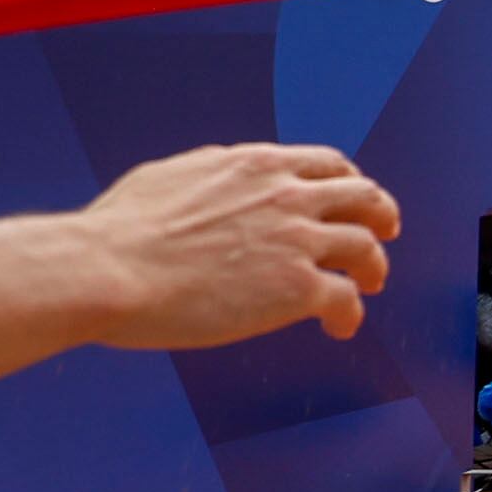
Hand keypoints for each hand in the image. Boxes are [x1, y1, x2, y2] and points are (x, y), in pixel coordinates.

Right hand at [73, 145, 400, 346]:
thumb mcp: (170, 177)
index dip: (348, 183)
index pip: (327, 164)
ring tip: (370, 283)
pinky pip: (347, 300)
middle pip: (364, 197)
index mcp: (257, 165)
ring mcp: (297, 241)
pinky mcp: (296, 288)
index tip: (349, 201)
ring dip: (374, 266)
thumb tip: (215, 180)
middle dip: (379, 215)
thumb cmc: (118, 231)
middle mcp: (287, 195)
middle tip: (384, 233)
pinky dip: (350, 314)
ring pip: (367, 248)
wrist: (107, 269)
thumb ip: (210, 176)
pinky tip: (340, 327)